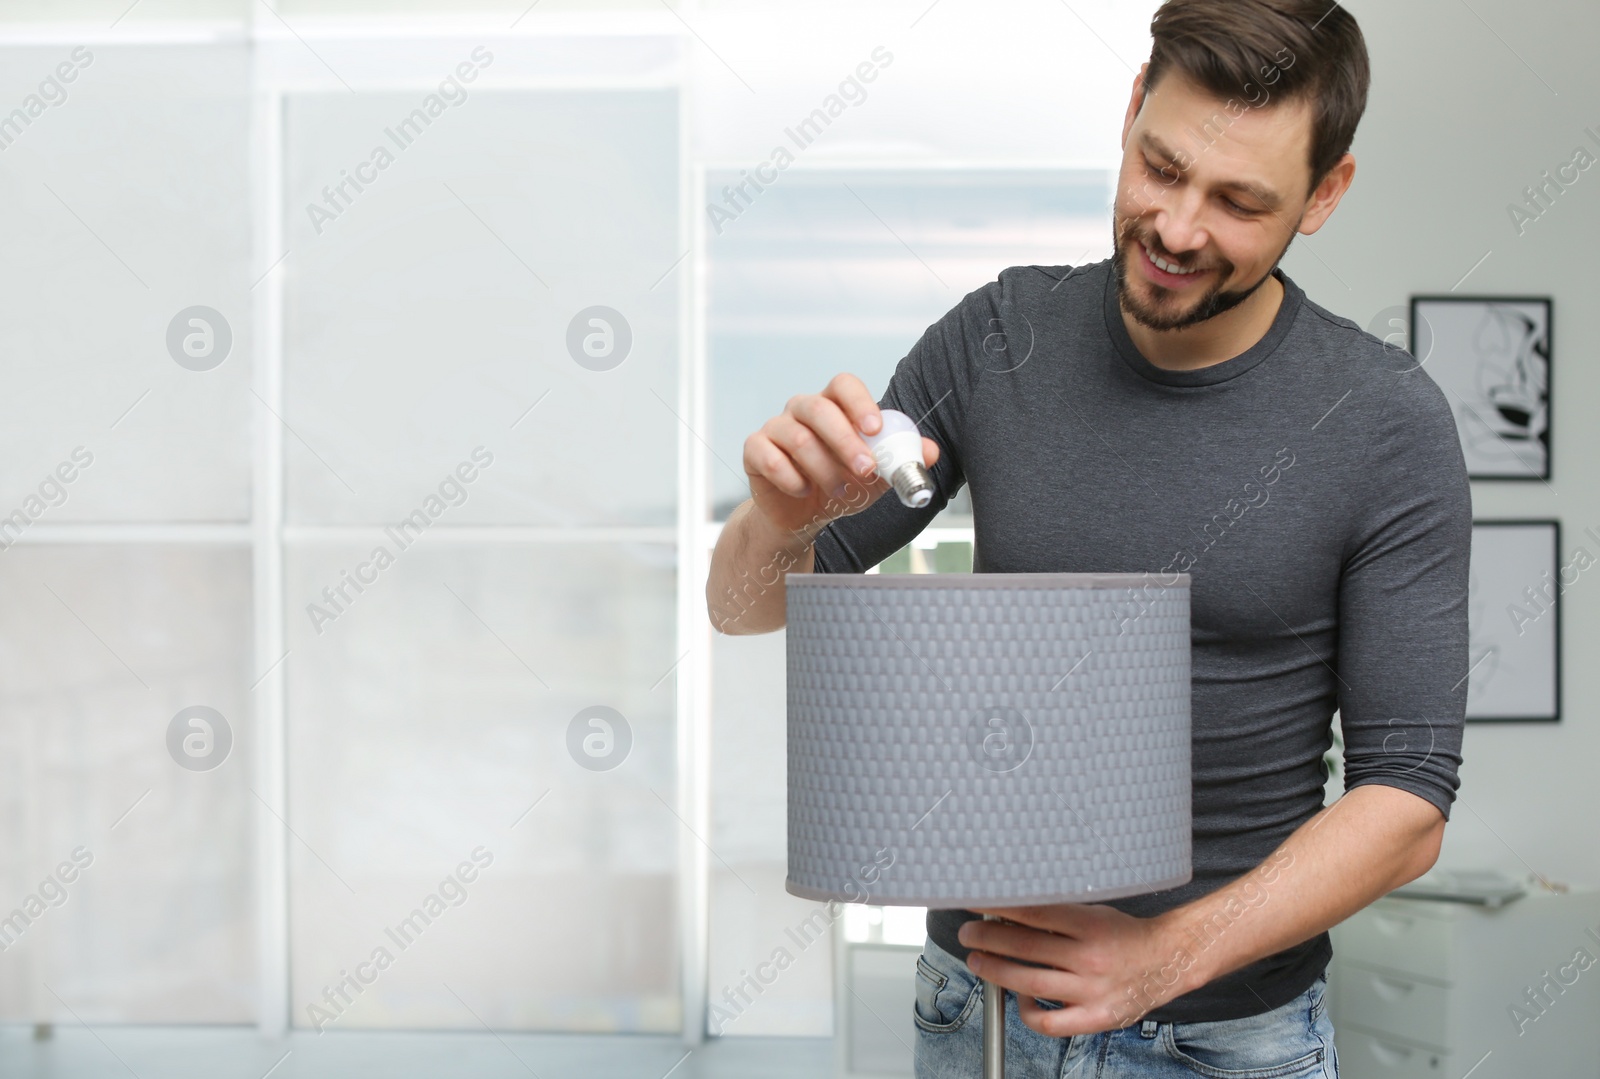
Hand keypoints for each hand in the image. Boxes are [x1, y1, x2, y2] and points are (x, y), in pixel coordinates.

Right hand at [742, 372, 939, 536]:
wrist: (803, 517)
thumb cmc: (841, 485)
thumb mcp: (877, 476)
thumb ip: (901, 460)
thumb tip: (931, 451)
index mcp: (834, 406)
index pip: (843, 385)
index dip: (858, 401)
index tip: (875, 428)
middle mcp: (802, 410)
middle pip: (819, 407)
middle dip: (845, 441)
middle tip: (865, 469)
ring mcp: (776, 428)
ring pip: (797, 436)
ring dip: (823, 468)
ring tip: (839, 491)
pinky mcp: (754, 450)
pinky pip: (767, 456)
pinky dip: (789, 477)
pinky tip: (803, 491)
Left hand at [959, 903, 1189, 1036]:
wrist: (1167, 961)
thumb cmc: (1124, 934)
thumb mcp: (1093, 912)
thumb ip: (1057, 914)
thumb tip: (1010, 910)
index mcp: (1090, 925)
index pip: (1033, 914)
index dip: (999, 908)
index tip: (976, 904)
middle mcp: (1090, 958)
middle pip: (1026, 948)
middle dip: (988, 939)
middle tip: (968, 934)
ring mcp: (1092, 991)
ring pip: (1031, 984)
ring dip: (996, 972)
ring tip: (978, 961)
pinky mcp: (1096, 1018)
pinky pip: (1051, 1023)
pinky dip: (1027, 1012)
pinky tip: (1018, 998)